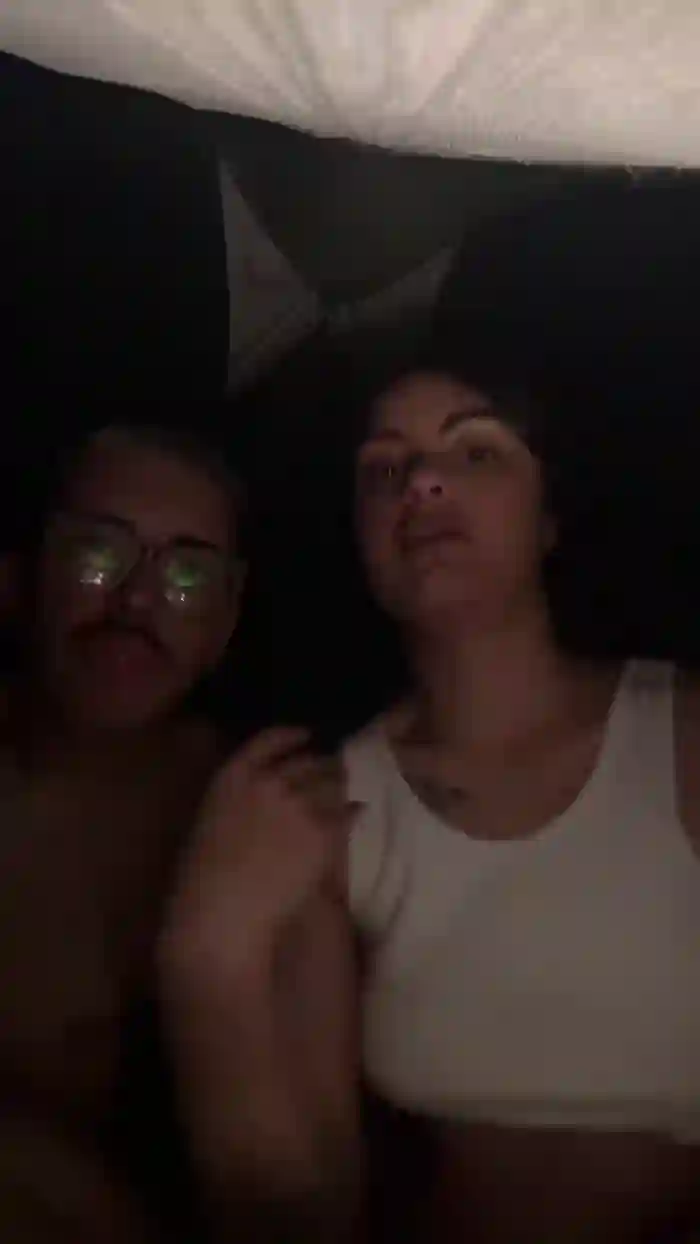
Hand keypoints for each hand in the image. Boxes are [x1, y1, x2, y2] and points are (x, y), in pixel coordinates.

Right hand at [160, 728, 353, 990]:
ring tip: (343, 790)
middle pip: (308, 760)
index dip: (293, 735)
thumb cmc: (204, 877)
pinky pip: (346, 813)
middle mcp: (269, 780)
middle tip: (331, 769)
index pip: (270, 739)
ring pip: (331, 783)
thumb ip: (241, 798)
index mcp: (234, 775)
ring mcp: (299, 804)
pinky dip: (353, 812)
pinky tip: (358, 811)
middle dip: (321, 764)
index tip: (307, 734)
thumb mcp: (213, 820)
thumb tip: (269, 793)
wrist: (224, 912)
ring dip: (337, 785)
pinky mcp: (323, 833)